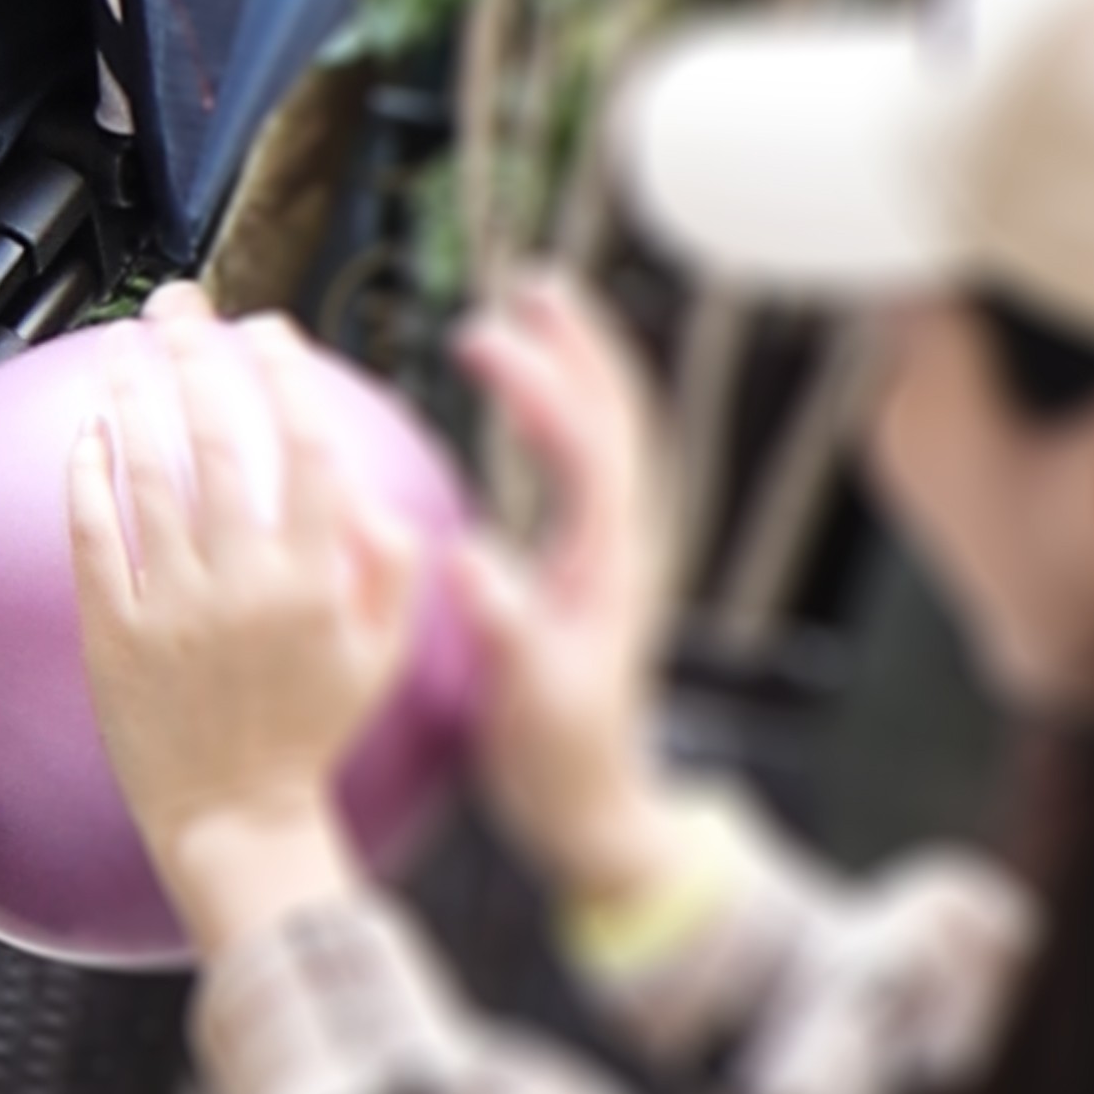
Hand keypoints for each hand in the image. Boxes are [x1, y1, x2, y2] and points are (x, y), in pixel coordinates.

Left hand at [64, 305, 422, 955]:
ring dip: (133, 397)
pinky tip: (88, 433)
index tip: (269, 332)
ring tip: (123, 348)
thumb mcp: (382, 654)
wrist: (236, 818)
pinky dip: (88, 477)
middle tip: (182, 308)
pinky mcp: (113, 633)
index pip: (304, 449)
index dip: (284, 377)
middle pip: (217, 441)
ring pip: (147, 476)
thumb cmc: (310, 733)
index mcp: (317, 582)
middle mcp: (244, 586)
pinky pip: (94, 537)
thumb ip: (391, 567)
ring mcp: (172, 609)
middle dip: (198, 356)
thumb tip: (362, 487)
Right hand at [446, 271, 692, 913]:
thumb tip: (469, 558)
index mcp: (609, 565)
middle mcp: (623, 545)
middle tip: (533, 284)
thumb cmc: (560, 763)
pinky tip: (527, 406)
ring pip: (608, 438)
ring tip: (532, 316)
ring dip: (578, 372)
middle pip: (616, 420)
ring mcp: (613, 554)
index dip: (539, 386)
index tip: (483, 338)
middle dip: (580, 348)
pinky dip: (564, 419)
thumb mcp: (529, 701)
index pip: (584, 448)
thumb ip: (506, 629)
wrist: (598, 809)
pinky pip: (585, 470)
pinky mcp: (593, 569)